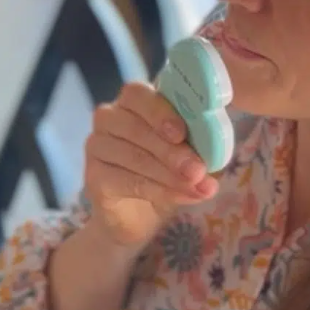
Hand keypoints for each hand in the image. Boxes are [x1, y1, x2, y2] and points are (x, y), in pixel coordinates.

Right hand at [84, 82, 219, 245]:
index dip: (158, 111)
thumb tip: (216, 154)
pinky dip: (158, 190)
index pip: (136, 94)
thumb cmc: (164, 172)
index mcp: (132, 103)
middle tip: (198, 170)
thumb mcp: (186, 154)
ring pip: (133, 156)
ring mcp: (96, 146)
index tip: (181, 133)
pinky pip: (126, 180)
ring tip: (196, 187)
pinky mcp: (93, 176)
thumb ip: (197, 147)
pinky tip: (181, 197)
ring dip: (168, 173)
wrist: (137, 215)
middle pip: (134, 126)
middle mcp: (108, 119)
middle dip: (170, 150)